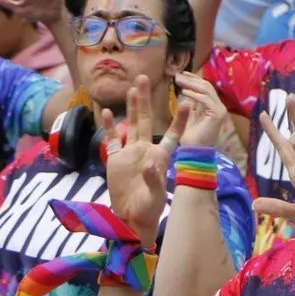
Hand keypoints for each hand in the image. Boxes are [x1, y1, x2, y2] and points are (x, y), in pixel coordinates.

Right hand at [100, 77, 170, 242]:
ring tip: (132, 88)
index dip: (179, 119)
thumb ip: (152, 178)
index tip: (187, 102)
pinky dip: (110, 126)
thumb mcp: (154, 195)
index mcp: (161, 156)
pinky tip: (107, 112)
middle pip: (147, 119)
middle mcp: (146, 149)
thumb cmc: (149, 208)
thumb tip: (149, 163)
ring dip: (130, 107)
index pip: (172, 133)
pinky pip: (112, 139)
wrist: (130, 217)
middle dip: (146, 100)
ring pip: (131, 124)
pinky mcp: (115, 159)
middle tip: (146, 78)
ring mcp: (130, 152)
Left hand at [169, 71, 231, 148]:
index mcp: (213, 107)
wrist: (195, 154)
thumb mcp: (189, 117)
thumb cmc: (190, 139)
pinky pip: (205, 100)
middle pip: (207, 86)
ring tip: (178, 81)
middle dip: (191, 79)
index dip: (194, 80)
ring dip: (191, 84)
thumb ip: (191, 105)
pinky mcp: (217, 115)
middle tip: (177, 76)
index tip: (182, 74)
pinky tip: (183, 92)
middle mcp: (219, 107)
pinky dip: (194, 95)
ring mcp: (220, 111)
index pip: (206, 88)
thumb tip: (185, 90)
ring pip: (207, 90)